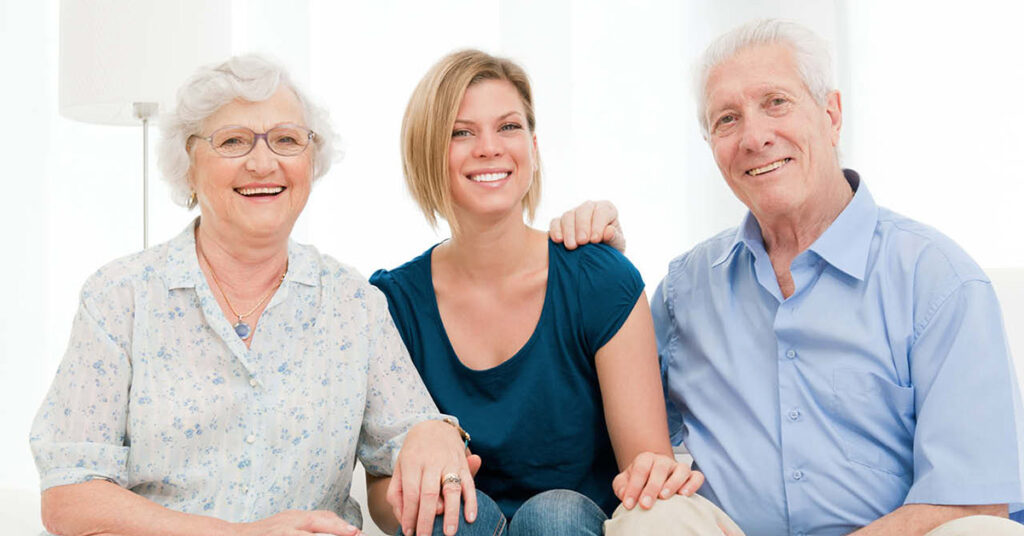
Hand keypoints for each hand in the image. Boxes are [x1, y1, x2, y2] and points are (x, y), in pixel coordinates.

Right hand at [235, 510, 361, 535]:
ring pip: (308, 533)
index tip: (354, 532)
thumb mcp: (286, 524)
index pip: (322, 517)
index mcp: (293, 517)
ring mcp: (280, 532)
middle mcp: (287, 523)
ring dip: (326, 533)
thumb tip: (338, 530)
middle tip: (354, 534)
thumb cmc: (261, 534)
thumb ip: (306, 526)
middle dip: (338, 529)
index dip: (339, 524)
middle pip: (318, 522)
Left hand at [387, 420, 476, 535]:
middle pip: (429, 494)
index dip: (410, 514)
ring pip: (451, 490)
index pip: (411, 493)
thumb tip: (403, 518)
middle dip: (427, 519)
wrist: (434, 427)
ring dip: (451, 513)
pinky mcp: (463, 465)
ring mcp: (450, 463)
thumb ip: (397, 493)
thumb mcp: (399, 468)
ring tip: (449, 533)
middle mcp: (431, 462)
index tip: (409, 532)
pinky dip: (472, 502)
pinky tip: (470, 518)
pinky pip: (470, 484)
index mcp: (412, 462)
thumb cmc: (414, 453)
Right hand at [549, 200, 624, 252]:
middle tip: (582, 242)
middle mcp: (589, 208)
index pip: (602, 211)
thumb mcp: (617, 245)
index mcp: (606, 209)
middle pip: (583, 210)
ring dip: (569, 231)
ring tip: (571, 246)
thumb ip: (614, 238)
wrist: (598, 257)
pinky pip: (555, 222)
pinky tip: (558, 240)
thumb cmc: (610, 247)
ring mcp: (574, 214)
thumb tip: (609, 231)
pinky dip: (555, 230)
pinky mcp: (560, 222)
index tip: (595, 240)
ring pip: (568, 216)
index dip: (598, 224)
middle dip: (582, 226)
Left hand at [612, 452, 703, 510]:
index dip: (634, 487)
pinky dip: (692, 484)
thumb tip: (625, 494)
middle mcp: (663, 461)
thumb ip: (620, 486)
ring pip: (681, 469)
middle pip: (660, 468)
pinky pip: (697, 477)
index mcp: (646, 459)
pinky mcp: (691, 476)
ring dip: (673, 483)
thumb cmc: (638, 482)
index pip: (640, 469)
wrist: (652, 479)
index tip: (629, 504)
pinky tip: (684, 495)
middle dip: (652, 488)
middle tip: (645, 504)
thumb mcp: (624, 482)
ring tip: (664, 497)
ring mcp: (678, 467)